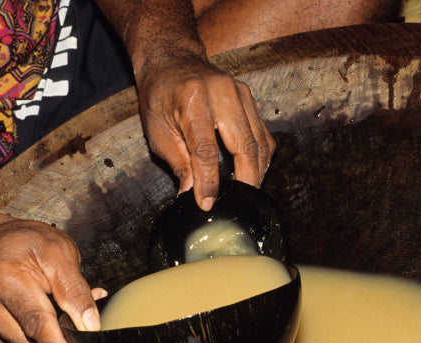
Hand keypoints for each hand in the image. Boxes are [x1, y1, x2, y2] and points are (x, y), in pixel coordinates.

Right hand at [0, 218, 104, 342]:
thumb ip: (75, 290)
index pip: (35, 322)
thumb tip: (90, 325)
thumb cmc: (24, 243)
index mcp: (5, 279)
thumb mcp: (58, 252)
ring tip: (65, 307)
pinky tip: (51, 314)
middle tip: (84, 324)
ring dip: (55, 338)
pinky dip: (43, 337)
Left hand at [137, 55, 274, 209]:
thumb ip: (177, 162)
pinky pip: (262, 133)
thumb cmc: (160, 95)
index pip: (206, 150)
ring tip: (248, 192)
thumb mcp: (157, 130)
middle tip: (241, 203)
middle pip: (244, 145)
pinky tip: (253, 172)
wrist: (172, 62)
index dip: (209, 181)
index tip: (207, 203)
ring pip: (259, 141)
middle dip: (245, 179)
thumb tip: (190, 193)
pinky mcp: (249, 97)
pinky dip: (260, 157)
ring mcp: (240, 92)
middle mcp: (221, 92)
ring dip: (257, 171)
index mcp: (192, 99)